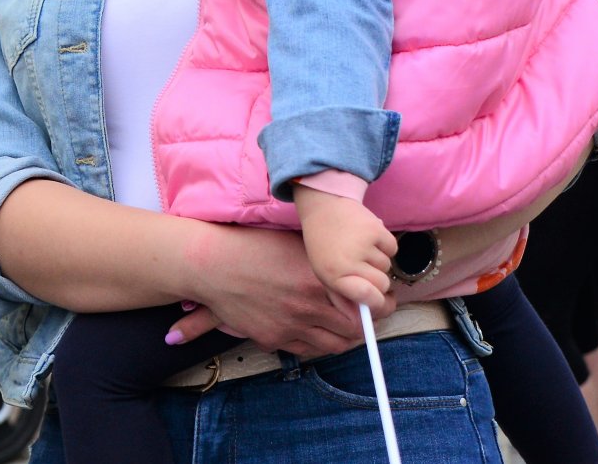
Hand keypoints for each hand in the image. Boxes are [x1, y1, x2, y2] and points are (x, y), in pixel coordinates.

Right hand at [164, 223, 380, 356]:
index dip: (380, 305)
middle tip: (371, 316)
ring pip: (334, 345)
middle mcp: (309, 306)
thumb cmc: (256, 247)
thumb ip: (329, 265)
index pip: (366, 304)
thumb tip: (357, 276)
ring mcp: (291, 326)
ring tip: (347, 327)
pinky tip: (318, 331)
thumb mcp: (299, 247)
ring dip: (345, 338)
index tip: (383, 301)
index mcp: (319, 279)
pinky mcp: (274, 339)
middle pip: (355, 330)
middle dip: (367, 325)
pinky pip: (307, 350)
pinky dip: (319, 344)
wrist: (214, 265)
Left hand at [294, 186, 396, 312]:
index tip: (378, 302)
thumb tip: (363, 319)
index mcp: (333, 274)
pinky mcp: (377, 229)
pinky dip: (386, 247)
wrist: (325, 207)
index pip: (366, 297)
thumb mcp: (325, 273)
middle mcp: (349, 260)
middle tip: (365, 270)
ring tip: (361, 249)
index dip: (376, 303)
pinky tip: (369, 239)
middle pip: (382, 285)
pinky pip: (392, 249)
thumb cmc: (325, 245)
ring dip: (379, 262)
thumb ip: (344, 297)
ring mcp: (364, 244)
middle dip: (379, 282)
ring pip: (387, 267)